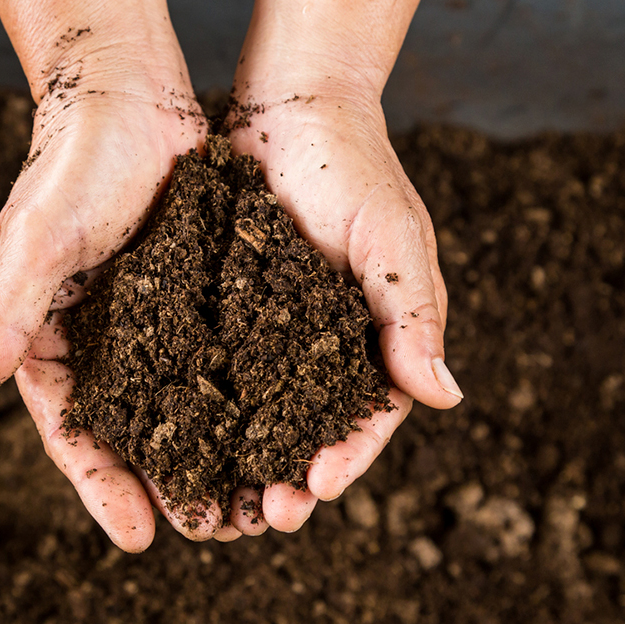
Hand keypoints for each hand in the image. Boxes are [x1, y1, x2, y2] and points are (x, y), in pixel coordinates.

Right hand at [0, 0, 230, 550]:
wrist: (128, 93)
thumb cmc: (74, 163)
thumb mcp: (39, 242)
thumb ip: (0, 315)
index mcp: (50, 338)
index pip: (73, 429)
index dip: (102, 485)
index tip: (138, 539)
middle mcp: (101, 339)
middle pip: (133, 429)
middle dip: (166, 482)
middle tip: (210, 530)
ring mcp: (151, 319)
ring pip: (182, 401)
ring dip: (212, 450)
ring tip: (249, 498)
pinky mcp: (194, 294)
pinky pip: (219, 354)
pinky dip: (242, 393)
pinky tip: (274, 424)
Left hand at [223, 0, 462, 531]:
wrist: (290, 109)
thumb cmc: (354, 168)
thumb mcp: (393, 239)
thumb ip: (412, 314)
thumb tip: (445, 396)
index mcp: (375, 336)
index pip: (369, 414)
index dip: (347, 455)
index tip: (318, 488)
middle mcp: (323, 343)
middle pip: (310, 427)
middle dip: (291, 475)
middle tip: (265, 514)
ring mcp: (272, 330)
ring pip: (259, 411)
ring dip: (244, 458)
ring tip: (221, 499)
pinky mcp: (226, 309)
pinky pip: (215, 366)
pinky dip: (204, 407)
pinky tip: (179, 438)